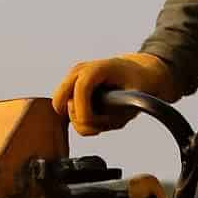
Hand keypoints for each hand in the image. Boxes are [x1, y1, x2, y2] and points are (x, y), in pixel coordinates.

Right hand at [51, 53, 177, 136]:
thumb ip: (116, 111)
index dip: (84, 113)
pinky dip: (79, 118)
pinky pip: (65, 110)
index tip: (96, 129)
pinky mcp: (69, 88)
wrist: (137, 72)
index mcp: (98, 68)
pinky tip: (97, 115)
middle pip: (60, 100)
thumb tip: (94, 123)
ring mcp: (72, 79)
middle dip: (78, 119)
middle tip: (100, 125)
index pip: (80, 90)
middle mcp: (80, 71)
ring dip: (81, 121)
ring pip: (61, 108)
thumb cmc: (137, 85)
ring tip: (103, 118)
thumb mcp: (136, 99)